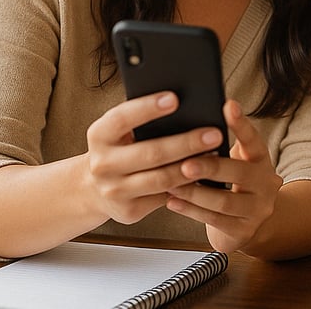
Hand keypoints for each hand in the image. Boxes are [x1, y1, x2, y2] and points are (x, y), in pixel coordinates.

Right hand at [85, 91, 224, 224]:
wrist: (95, 187)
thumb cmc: (119, 147)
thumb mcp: (120, 129)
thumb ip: (142, 118)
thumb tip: (181, 102)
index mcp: (99, 135)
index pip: (122, 118)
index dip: (148, 108)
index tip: (175, 98)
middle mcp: (102, 165)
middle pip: (151, 153)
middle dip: (186, 143)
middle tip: (214, 133)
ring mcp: (114, 191)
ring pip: (162, 179)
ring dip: (192, 167)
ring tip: (215, 154)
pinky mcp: (129, 211)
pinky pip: (165, 197)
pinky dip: (188, 186)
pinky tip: (205, 175)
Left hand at [163, 99, 283, 252]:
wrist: (249, 223)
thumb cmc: (233, 184)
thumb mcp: (236, 161)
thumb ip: (220, 147)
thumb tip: (190, 124)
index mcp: (261, 160)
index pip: (253, 139)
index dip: (241, 123)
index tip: (228, 105)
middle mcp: (266, 183)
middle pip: (239, 173)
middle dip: (210, 167)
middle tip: (186, 163)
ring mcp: (257, 210)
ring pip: (224, 202)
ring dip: (195, 193)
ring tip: (172, 183)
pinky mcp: (244, 232)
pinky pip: (214, 221)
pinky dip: (191, 211)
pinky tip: (173, 201)